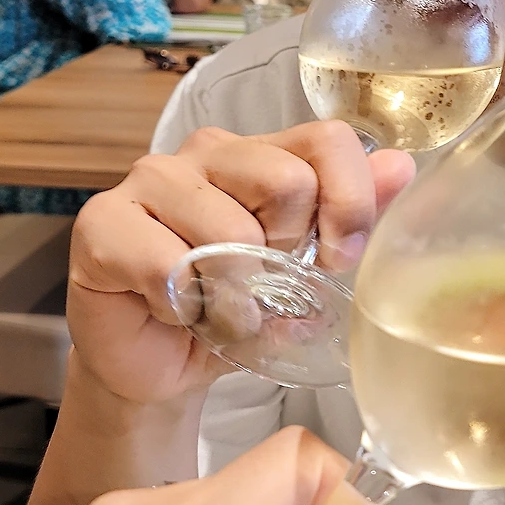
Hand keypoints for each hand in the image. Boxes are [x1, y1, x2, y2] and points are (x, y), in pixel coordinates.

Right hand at [67, 123, 415, 406]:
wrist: (158, 365)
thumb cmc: (231, 310)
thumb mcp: (303, 270)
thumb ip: (349, 216)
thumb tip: (402, 166)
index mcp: (261, 153)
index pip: (327, 139)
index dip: (349, 203)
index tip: (339, 259)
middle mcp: (207, 152)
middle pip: (287, 181)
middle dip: (288, 255)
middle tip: (263, 288)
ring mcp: (150, 180)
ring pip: (229, 228)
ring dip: (237, 295)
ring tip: (220, 310)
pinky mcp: (103, 223)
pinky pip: (168, 265)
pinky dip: (186, 307)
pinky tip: (176, 312)